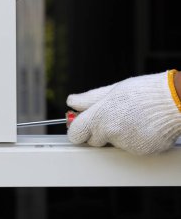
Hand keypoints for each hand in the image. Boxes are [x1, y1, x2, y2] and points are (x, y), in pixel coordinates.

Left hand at [66, 70, 180, 154]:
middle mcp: (110, 132)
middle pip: (93, 141)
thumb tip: (71, 102)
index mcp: (100, 116)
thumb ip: (89, 99)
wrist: (175, 101)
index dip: (77, 130)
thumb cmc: (143, 92)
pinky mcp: (140, 151)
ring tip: (132, 119)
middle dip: (98, 133)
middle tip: (111, 118)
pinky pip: (129, 148)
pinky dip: (133, 140)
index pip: (75, 133)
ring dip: (117, 135)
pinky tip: (141, 127)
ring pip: (112, 144)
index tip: (80, 127)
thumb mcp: (112, 91)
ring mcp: (125, 144)